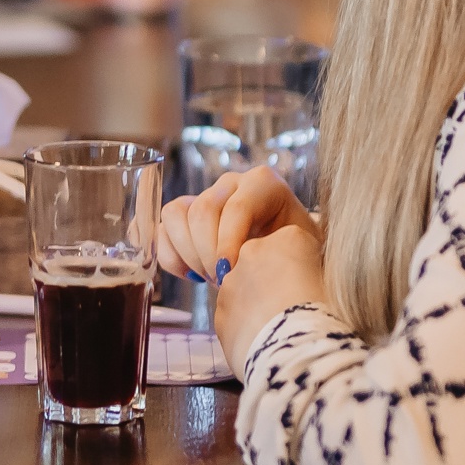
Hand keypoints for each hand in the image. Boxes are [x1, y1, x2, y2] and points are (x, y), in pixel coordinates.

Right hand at [157, 166, 316, 285]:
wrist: (288, 259)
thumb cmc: (299, 254)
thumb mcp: (303, 247)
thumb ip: (285, 247)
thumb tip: (253, 263)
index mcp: (263, 184)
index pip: (237, 207)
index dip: (229, 242)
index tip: (231, 274)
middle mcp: (230, 184)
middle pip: (202, 211)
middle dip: (207, 252)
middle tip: (222, 280)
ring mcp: (204, 197)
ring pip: (175, 215)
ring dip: (187, 254)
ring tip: (208, 277)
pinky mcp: (184, 217)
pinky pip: (161, 229)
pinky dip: (170, 255)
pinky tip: (190, 275)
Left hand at [211, 224, 326, 371]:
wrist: (296, 356)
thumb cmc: (328, 319)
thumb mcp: (338, 286)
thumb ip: (320, 273)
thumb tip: (315, 277)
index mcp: (288, 239)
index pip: (296, 245)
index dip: (306, 268)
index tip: (314, 288)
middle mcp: (252, 251)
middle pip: (264, 261)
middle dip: (276, 281)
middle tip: (295, 309)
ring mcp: (230, 283)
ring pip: (244, 288)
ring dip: (257, 303)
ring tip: (279, 329)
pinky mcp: (219, 313)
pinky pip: (233, 315)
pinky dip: (245, 325)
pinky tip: (263, 341)